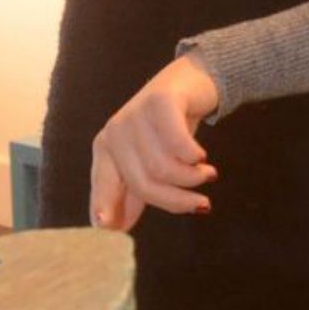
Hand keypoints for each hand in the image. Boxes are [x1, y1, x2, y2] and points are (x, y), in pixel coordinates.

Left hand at [90, 54, 221, 230]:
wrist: (191, 82)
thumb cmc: (167, 128)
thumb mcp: (149, 162)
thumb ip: (133, 193)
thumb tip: (116, 228)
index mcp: (107, 150)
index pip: (103, 184)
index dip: (104, 204)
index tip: (108, 226)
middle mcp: (115, 133)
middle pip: (143, 183)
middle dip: (176, 200)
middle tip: (201, 203)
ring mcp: (135, 115)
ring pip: (163, 167)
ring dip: (192, 177)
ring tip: (206, 173)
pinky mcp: (160, 102)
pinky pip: (178, 145)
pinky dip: (194, 156)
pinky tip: (201, 156)